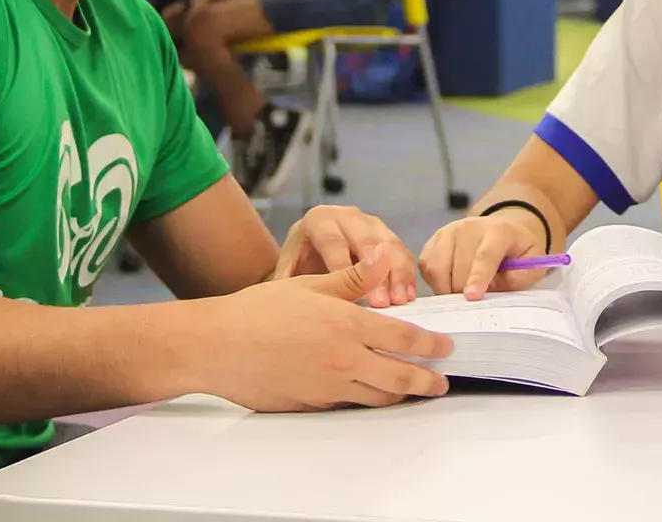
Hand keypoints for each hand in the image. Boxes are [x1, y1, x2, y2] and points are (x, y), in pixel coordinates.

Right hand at [200, 245, 452, 411]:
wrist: (216, 347)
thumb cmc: (257, 312)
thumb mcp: (308, 285)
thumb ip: (352, 277)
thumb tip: (383, 256)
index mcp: (347, 325)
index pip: (405, 339)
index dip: (432, 346)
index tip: (445, 348)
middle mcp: (344, 360)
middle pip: (402, 378)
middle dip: (428, 382)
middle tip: (441, 382)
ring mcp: (328, 388)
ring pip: (379, 398)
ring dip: (401, 395)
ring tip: (413, 390)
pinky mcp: (312, 405)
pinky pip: (349, 405)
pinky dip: (366, 400)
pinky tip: (369, 393)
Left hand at [273, 205, 418, 306]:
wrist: (310, 249)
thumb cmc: (299, 263)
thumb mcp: (289, 270)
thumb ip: (289, 285)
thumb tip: (292, 308)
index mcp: (318, 220)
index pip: (333, 243)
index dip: (345, 269)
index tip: (354, 297)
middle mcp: (346, 216)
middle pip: (365, 241)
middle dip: (377, 273)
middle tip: (383, 304)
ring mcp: (371, 223)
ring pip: (389, 244)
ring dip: (398, 274)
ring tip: (400, 301)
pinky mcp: (388, 235)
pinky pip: (402, 252)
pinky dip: (407, 274)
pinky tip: (408, 295)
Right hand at [418, 210, 545, 299]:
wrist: (501, 233)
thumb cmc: (516, 253)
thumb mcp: (531, 264)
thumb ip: (518, 278)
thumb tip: (491, 289)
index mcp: (499, 231)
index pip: (485, 255)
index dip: (478, 277)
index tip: (472, 297)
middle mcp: (470, 226)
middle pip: (459, 267)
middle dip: (464, 291)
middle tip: (474, 303)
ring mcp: (449, 231)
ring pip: (438, 268)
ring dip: (447, 289)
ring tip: (462, 293)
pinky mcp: (434, 240)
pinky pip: (426, 267)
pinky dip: (435, 282)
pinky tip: (449, 284)